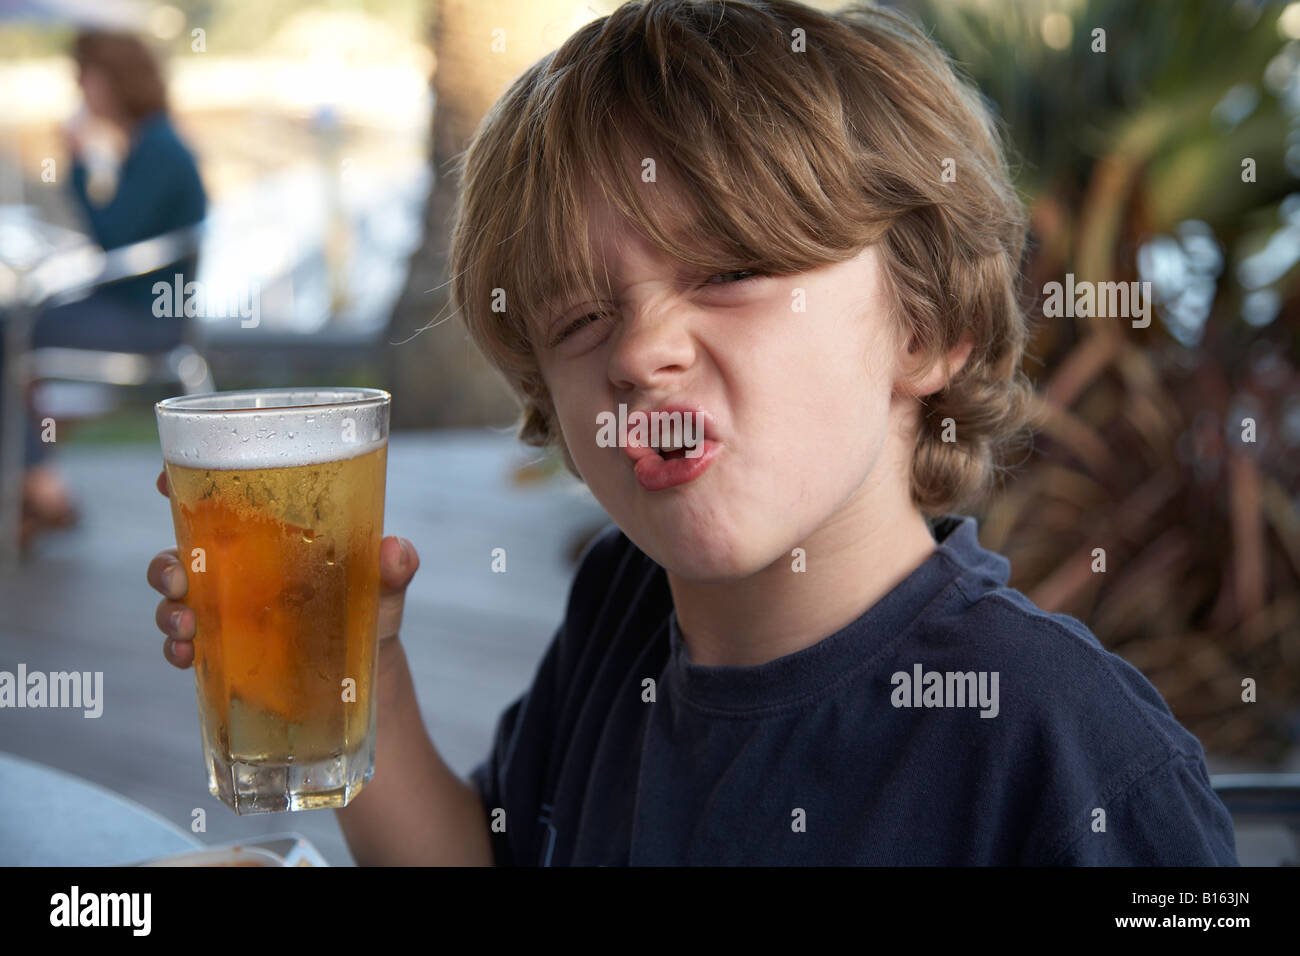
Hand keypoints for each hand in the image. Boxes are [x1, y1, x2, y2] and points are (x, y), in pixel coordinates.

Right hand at [147, 468, 419, 668]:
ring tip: (187, 625)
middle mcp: (240, 565)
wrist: (365, 672)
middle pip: (182, 550)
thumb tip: (395, 549)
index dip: (183, 482)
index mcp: (272, 534)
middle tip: (180, 575)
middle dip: (167, 561)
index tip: (164, 478)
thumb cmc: (371, 610)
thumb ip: (395, 567)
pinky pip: (183, 645)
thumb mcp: (385, 587)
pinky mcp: (222, 650)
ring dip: (168, 608)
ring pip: (175, 597)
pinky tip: (186, 655)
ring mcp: (226, 608)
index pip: (220, 499)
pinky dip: (176, 648)